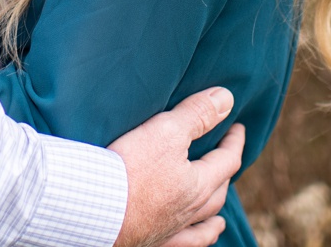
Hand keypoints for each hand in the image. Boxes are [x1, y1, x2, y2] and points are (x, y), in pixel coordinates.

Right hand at [109, 88, 244, 246]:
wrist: (93, 209)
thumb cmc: (129, 169)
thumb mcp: (166, 130)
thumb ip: (198, 114)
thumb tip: (227, 98)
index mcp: (198, 185)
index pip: (227, 160)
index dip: (234, 141)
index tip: (237, 126)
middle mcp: (189, 211)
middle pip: (217, 191)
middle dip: (225, 171)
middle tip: (226, 157)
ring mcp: (172, 230)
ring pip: (204, 222)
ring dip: (215, 209)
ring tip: (220, 208)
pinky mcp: (153, 241)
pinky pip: (185, 243)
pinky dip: (198, 238)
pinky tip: (199, 237)